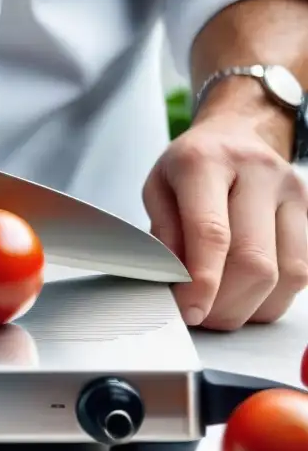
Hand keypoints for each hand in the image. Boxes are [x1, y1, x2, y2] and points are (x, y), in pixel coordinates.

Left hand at [143, 109, 307, 330]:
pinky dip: (274, 297)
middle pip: (254, 261)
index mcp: (206, 162)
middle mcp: (257, 172)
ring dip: (252, 306)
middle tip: (200, 317)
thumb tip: (175, 282)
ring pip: (288, 273)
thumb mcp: (157, 189)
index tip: (189, 311)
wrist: (238, 134)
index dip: (202, 282)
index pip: (212, 233)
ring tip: (221, 310)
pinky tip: (248, 296)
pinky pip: (303, 271)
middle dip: (225, 304)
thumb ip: (163, 234)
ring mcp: (293, 192)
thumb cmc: (190, 166)